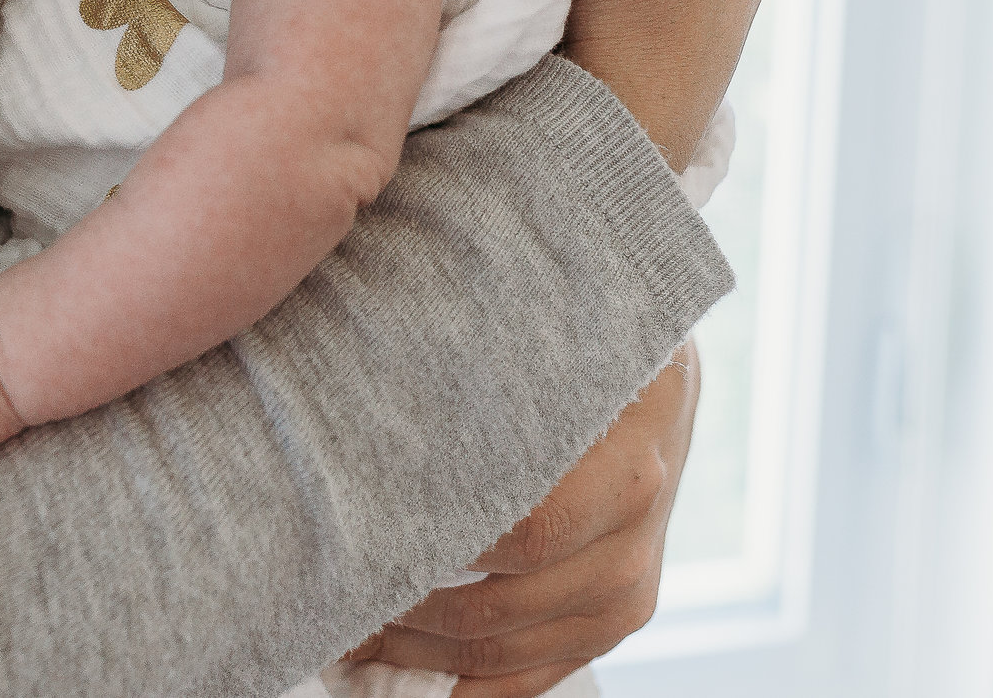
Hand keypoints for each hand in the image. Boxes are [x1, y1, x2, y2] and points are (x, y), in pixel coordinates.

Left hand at [343, 343, 699, 697]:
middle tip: (330, 604)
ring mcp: (633, 579)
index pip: (519, 528)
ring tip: (349, 642)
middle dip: (403, 613)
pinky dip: (472, 688)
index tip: (351, 550)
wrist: (662, 375)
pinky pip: (542, 673)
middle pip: (501, 600)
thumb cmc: (584, 341)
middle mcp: (638, 522)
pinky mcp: (624, 613)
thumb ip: (480, 350)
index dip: (426, 549)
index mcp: (624, 452)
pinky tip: (414, 683)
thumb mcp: (548, 330)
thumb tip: (379, 332)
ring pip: (510, 647)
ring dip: (421, 657)